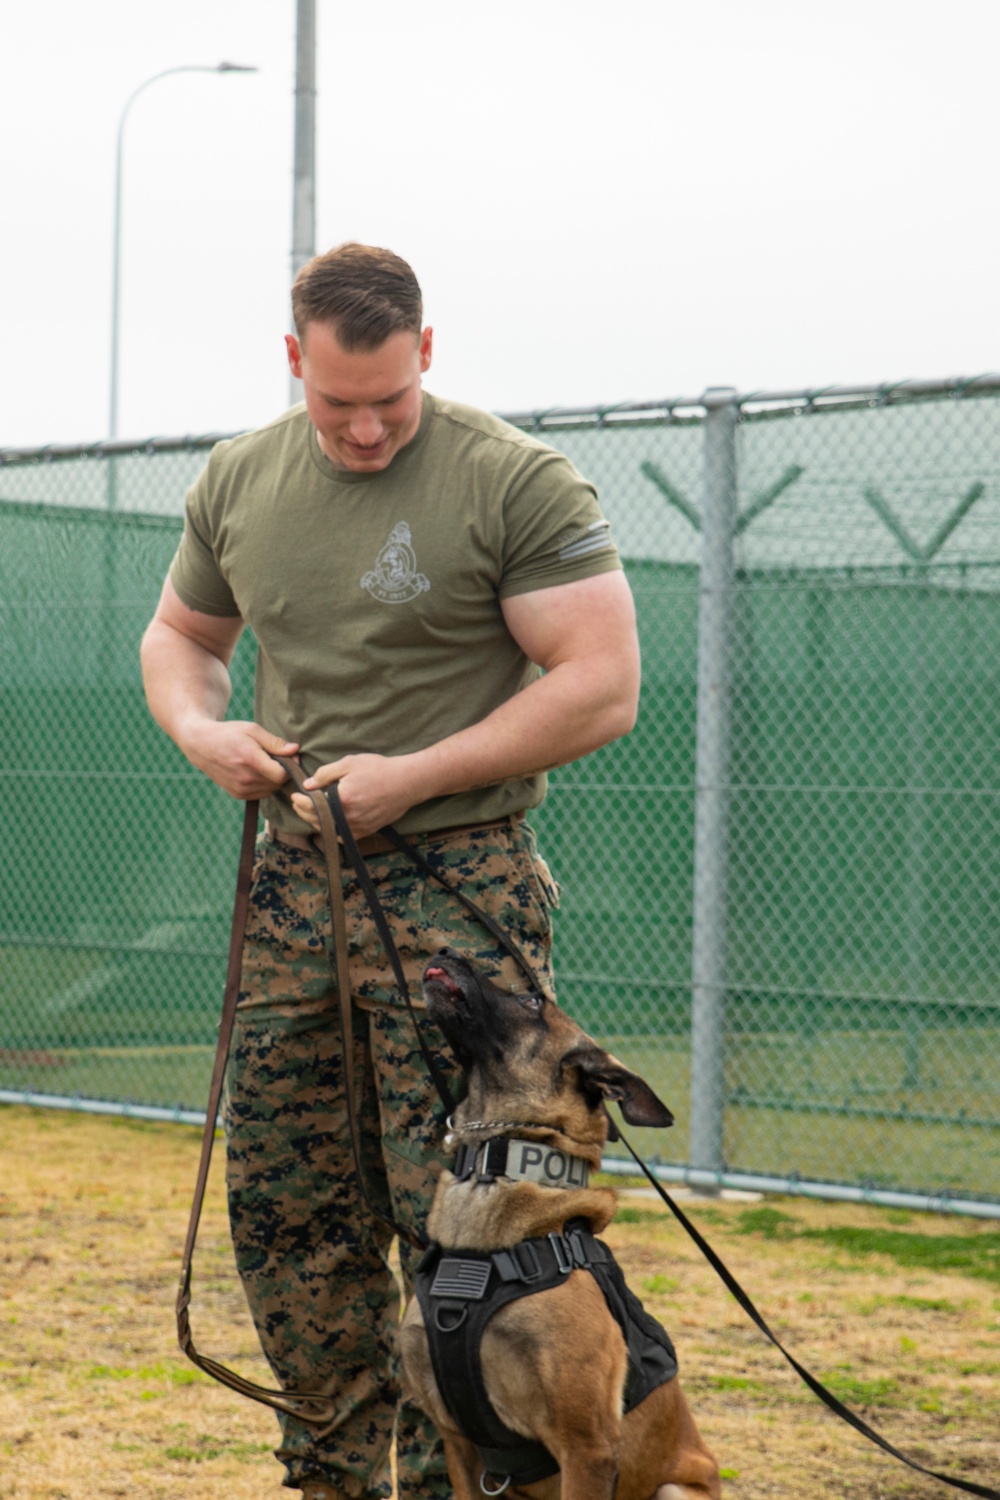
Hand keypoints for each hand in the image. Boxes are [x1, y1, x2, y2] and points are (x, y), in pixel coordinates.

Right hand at [180, 719, 298, 799]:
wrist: (202, 745)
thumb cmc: (229, 733)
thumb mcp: (253, 730)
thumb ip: (275, 743)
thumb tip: (295, 750)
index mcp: (250, 760)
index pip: (282, 775)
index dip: (290, 766)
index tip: (289, 756)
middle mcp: (245, 778)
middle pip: (278, 783)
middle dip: (282, 771)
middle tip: (275, 757)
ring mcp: (240, 789)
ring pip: (271, 790)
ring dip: (273, 779)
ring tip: (263, 763)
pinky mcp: (237, 794)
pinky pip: (261, 794)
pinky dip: (264, 785)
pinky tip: (256, 771)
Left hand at [291, 752, 427, 838]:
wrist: (407, 782)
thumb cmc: (379, 769)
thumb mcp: (350, 763)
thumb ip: (325, 774)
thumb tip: (307, 785)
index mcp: (341, 800)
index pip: (310, 805)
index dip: (299, 801)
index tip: (294, 795)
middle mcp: (347, 818)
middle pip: (316, 820)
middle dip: (304, 812)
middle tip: (298, 804)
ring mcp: (357, 827)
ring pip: (328, 829)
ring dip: (316, 822)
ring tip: (310, 812)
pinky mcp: (366, 832)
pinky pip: (342, 835)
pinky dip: (332, 830)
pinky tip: (329, 822)